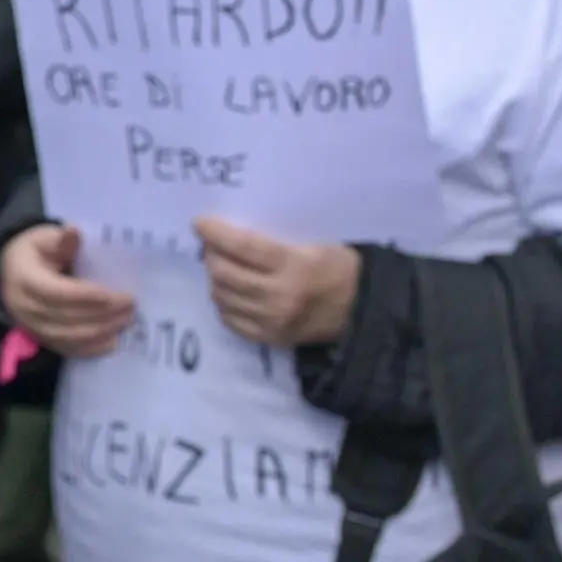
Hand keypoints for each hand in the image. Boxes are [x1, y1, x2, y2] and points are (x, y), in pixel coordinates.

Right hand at [0, 223, 136, 357]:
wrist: (10, 271)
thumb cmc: (33, 252)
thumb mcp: (43, 238)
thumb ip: (60, 240)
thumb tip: (74, 232)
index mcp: (24, 280)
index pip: (56, 293)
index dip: (84, 296)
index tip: (112, 295)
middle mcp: (25, 308)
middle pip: (66, 317)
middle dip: (102, 314)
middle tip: (130, 305)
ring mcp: (32, 327)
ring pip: (69, 336)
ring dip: (101, 331)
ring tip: (127, 320)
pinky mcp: (41, 338)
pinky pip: (67, 349)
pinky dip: (91, 348)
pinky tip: (113, 341)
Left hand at [195, 217, 360, 349]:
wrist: (361, 310)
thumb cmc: (339, 268)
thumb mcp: (315, 244)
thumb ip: (276, 242)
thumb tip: (233, 232)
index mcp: (295, 265)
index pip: (245, 247)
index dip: (217, 233)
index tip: (200, 223)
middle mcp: (281, 296)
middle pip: (228, 274)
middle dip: (211, 256)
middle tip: (209, 246)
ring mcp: (273, 321)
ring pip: (225, 298)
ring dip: (215, 279)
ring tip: (218, 267)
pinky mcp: (270, 338)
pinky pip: (232, 321)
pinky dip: (224, 304)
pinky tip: (228, 292)